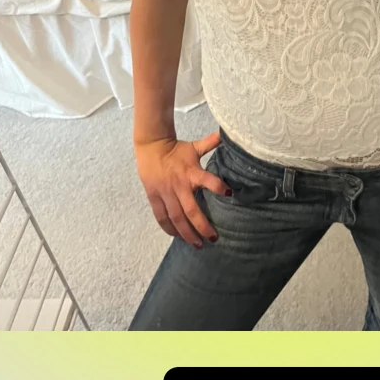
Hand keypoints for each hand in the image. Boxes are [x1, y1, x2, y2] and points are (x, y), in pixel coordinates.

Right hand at [134, 131, 230, 248]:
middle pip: (190, 210)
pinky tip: (177, 237)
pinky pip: (161, 216)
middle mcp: (179, 185)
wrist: (151, 147)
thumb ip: (210, 143)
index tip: (228, 193)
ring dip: (186, 233)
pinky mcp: (154, 197)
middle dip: (202, 226)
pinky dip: (169, 228)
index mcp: (191, 172)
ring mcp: (165, 193)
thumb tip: (225, 134)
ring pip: (176, 218)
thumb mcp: (194, 147)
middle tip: (213, 238)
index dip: (217, 186)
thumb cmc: (176, 149)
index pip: (206, 179)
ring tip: (197, 244)